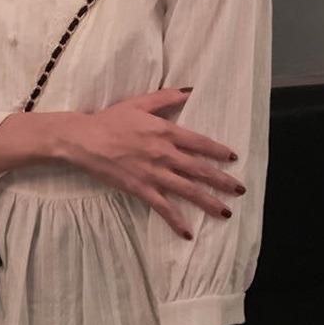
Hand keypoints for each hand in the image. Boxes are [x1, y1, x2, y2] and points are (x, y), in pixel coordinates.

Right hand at [59, 87, 245, 239]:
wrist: (84, 139)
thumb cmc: (110, 119)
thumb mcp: (139, 103)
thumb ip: (165, 98)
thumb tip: (190, 90)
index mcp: (165, 131)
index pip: (199, 143)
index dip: (218, 151)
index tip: (232, 158)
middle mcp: (164, 154)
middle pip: (199, 169)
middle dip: (222, 181)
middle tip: (240, 190)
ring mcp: (153, 174)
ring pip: (187, 190)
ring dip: (208, 202)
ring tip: (226, 213)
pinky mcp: (140, 189)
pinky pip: (162, 207)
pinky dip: (176, 221)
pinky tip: (188, 233)